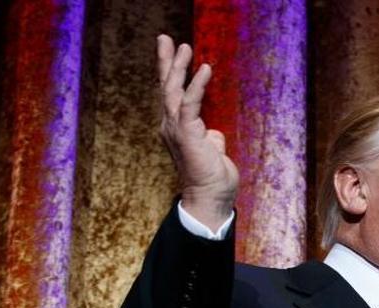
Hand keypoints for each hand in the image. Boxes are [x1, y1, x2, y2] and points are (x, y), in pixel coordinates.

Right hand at [157, 34, 238, 230]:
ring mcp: (176, 130)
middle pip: (166, 87)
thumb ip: (210, 138)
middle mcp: (171, 126)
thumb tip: (213, 133)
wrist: (211, 199)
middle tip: (166, 38)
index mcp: (177, 128)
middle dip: (167, 61)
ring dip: (178, 68)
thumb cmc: (212, 179)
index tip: (174, 50)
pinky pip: (190, 104)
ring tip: (185, 47)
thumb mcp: (212, 151)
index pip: (172, 94)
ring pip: (173, 92)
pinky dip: (197, 85)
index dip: (172, 71)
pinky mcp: (187, 135)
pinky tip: (204, 69)